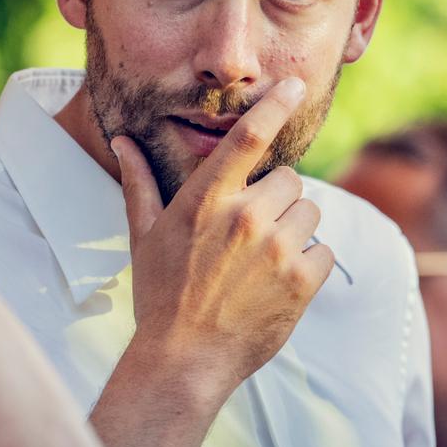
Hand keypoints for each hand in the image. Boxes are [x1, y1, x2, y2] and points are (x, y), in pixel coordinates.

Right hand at [112, 76, 331, 402]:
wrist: (183, 361)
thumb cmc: (159, 295)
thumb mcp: (144, 235)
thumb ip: (139, 183)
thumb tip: (123, 141)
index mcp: (205, 201)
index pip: (248, 137)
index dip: (274, 105)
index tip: (292, 86)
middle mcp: (244, 218)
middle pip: (290, 179)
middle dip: (277, 199)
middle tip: (251, 232)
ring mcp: (276, 250)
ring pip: (310, 211)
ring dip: (295, 229)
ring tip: (263, 260)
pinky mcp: (301, 281)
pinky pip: (324, 250)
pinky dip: (309, 264)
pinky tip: (278, 283)